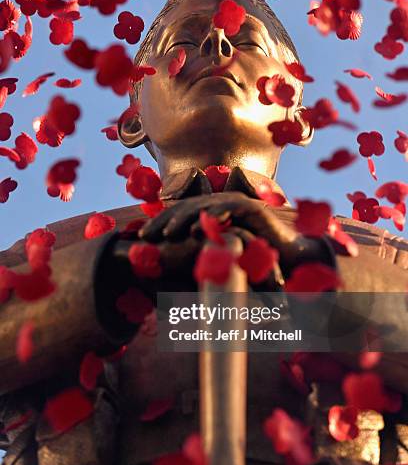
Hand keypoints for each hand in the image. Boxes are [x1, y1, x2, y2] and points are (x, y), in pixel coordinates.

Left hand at [139, 192, 334, 277]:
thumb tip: (169, 261)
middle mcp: (221, 203)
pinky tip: (195, 230)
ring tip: (167, 234)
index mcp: (211, 211)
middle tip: (145, 235)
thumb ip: (199, 251)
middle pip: (186, 207)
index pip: (180, 213)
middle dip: (164, 220)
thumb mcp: (220, 255)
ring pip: (203, 206)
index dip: (160, 222)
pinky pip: (228, 209)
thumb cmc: (253, 259)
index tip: (141, 237)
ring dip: (182, 219)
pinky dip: (211, 217)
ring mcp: (237, 202)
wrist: (288, 259)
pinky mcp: (252, 208)